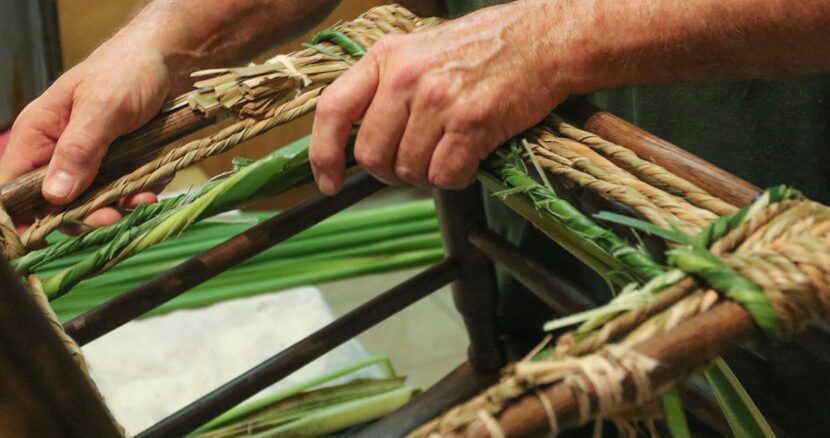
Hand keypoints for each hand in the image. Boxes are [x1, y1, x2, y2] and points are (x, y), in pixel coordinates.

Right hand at [0, 37, 170, 226]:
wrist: (170, 61)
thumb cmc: (126, 72)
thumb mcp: (102, 107)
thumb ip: (79, 149)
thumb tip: (54, 195)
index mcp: (39, 134)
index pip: (13, 183)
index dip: (20, 212)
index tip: (41, 235)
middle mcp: (59, 151)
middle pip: (54, 202)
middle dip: (80, 215)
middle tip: (110, 217)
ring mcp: (90, 160)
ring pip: (90, 202)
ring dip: (113, 208)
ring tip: (138, 202)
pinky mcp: (119, 165)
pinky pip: (120, 192)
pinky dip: (134, 197)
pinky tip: (150, 193)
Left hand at [310, 0, 569, 193]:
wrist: (543, 38)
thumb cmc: (483, 50)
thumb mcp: (420, 52)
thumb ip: (387, 89)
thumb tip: (367, 145)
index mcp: (385, 57)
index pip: (333, 110)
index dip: (323, 154)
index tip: (328, 182)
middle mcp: (405, 76)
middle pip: (371, 154)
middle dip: (391, 172)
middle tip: (417, 165)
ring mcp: (437, 98)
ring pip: (409, 169)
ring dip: (428, 175)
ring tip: (451, 154)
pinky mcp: (471, 120)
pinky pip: (444, 175)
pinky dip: (455, 179)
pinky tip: (470, 161)